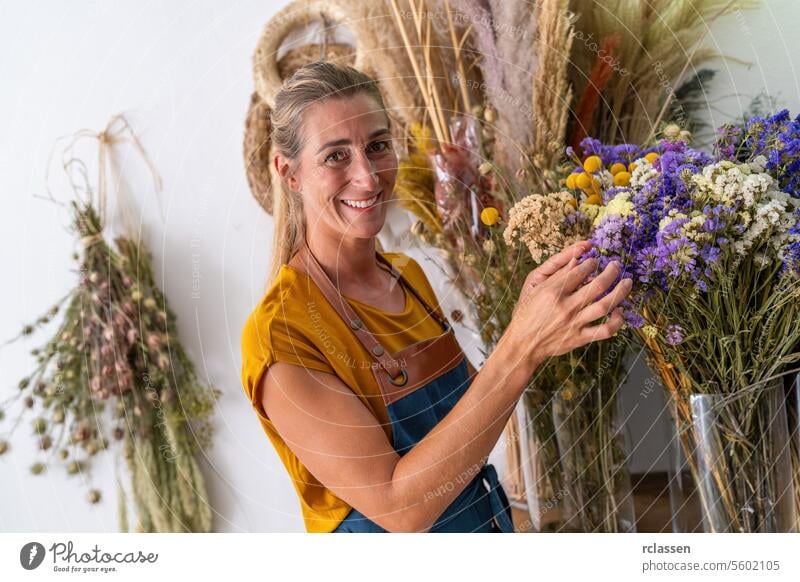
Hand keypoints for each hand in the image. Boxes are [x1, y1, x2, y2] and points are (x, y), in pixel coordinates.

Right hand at [507, 240, 631, 368]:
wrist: (523, 344)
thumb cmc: (528, 314)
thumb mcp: (536, 291)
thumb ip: (558, 276)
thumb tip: (577, 260)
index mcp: (553, 292)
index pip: (580, 271)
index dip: (591, 263)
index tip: (595, 260)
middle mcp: (565, 307)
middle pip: (598, 285)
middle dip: (611, 272)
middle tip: (616, 265)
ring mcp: (574, 323)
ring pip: (605, 306)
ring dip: (620, 292)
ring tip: (627, 282)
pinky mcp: (580, 338)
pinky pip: (605, 330)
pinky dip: (617, 321)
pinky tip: (619, 311)